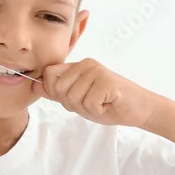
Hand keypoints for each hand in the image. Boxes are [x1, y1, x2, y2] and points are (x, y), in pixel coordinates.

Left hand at [33, 58, 158, 127]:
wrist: (140, 109)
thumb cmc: (110, 104)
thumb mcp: (79, 100)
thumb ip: (57, 93)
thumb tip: (34, 86)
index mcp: (77, 66)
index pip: (49, 74)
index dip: (55, 92)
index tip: (74, 98)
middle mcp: (86, 64)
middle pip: (59, 89)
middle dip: (73, 104)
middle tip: (92, 102)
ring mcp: (96, 70)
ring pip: (72, 98)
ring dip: (87, 109)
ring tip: (102, 103)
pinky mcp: (106, 81)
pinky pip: (88, 104)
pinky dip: (97, 111)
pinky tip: (109, 104)